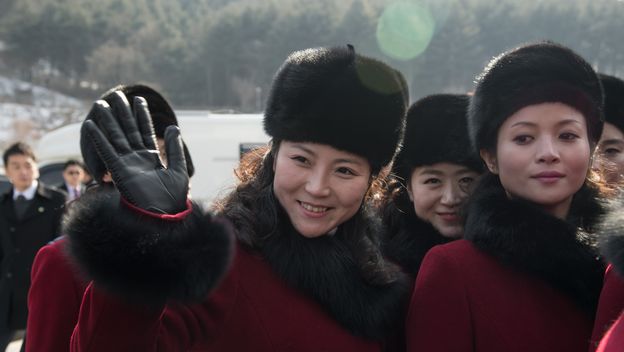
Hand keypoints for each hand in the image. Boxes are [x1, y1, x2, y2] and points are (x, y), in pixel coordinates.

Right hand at [82, 91, 188, 213]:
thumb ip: (176, 148)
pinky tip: (91, 125)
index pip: (145, 131)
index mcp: (152, 158)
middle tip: (116, 95)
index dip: (142, 116)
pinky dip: (99, 138)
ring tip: (101, 104)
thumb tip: (173, 126)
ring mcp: (127, 164)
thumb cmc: (173, 198)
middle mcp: (137, 159)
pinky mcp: (119, 171)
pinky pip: (107, 151)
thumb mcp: (178, 169)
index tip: (139, 100)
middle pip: (128, 131)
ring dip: (108, 121)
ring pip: (116, 137)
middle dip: (123, 113)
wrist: (164, 216)